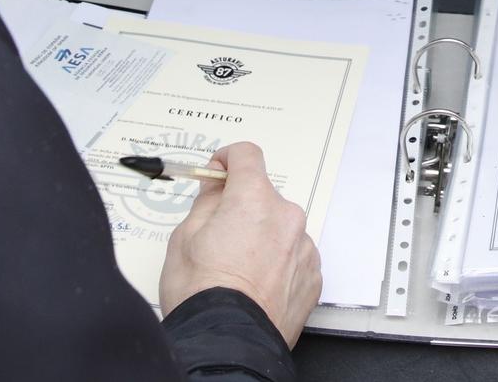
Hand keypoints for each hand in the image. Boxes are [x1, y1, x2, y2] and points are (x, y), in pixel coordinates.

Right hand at [158, 142, 322, 346]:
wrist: (227, 343)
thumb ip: (205, 202)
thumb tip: (215, 187)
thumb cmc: (202, 294)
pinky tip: (255, 283)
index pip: (248, 155)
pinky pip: (293, 256)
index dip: (228, 160)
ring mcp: (303, 247)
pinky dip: (277, 262)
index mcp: (254, 199)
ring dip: (262, 237)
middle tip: (218, 236)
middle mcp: (286, 216)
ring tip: (237, 268)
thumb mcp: (184, 237)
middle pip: (263, 196)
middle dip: (242, 208)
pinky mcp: (312, 275)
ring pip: (279, 228)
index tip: (219, 172)